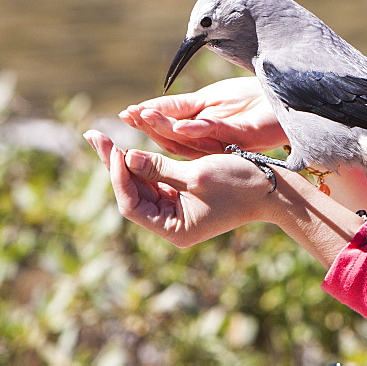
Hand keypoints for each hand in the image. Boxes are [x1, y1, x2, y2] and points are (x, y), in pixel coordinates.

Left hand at [84, 130, 278, 247]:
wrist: (274, 189)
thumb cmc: (239, 183)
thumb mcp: (196, 173)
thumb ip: (158, 167)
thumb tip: (125, 157)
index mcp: (173, 229)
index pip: (131, 204)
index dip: (119, 176)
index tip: (113, 148)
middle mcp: (171, 225)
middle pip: (132, 194)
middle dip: (114, 165)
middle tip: (93, 135)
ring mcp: (178, 213)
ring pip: (141, 186)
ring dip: (126, 163)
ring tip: (105, 139)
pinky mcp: (185, 199)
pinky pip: (157, 183)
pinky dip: (144, 165)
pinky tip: (129, 149)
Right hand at [118, 77, 286, 158]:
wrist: (288, 99)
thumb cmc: (252, 99)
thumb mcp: (212, 98)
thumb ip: (182, 105)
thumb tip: (147, 107)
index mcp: (201, 132)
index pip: (167, 129)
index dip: (147, 122)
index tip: (125, 114)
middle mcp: (211, 142)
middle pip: (173, 139)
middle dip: (150, 127)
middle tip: (130, 117)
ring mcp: (228, 141)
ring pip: (191, 140)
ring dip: (167, 127)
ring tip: (146, 116)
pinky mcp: (245, 136)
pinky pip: (218, 134)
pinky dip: (198, 128)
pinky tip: (182, 123)